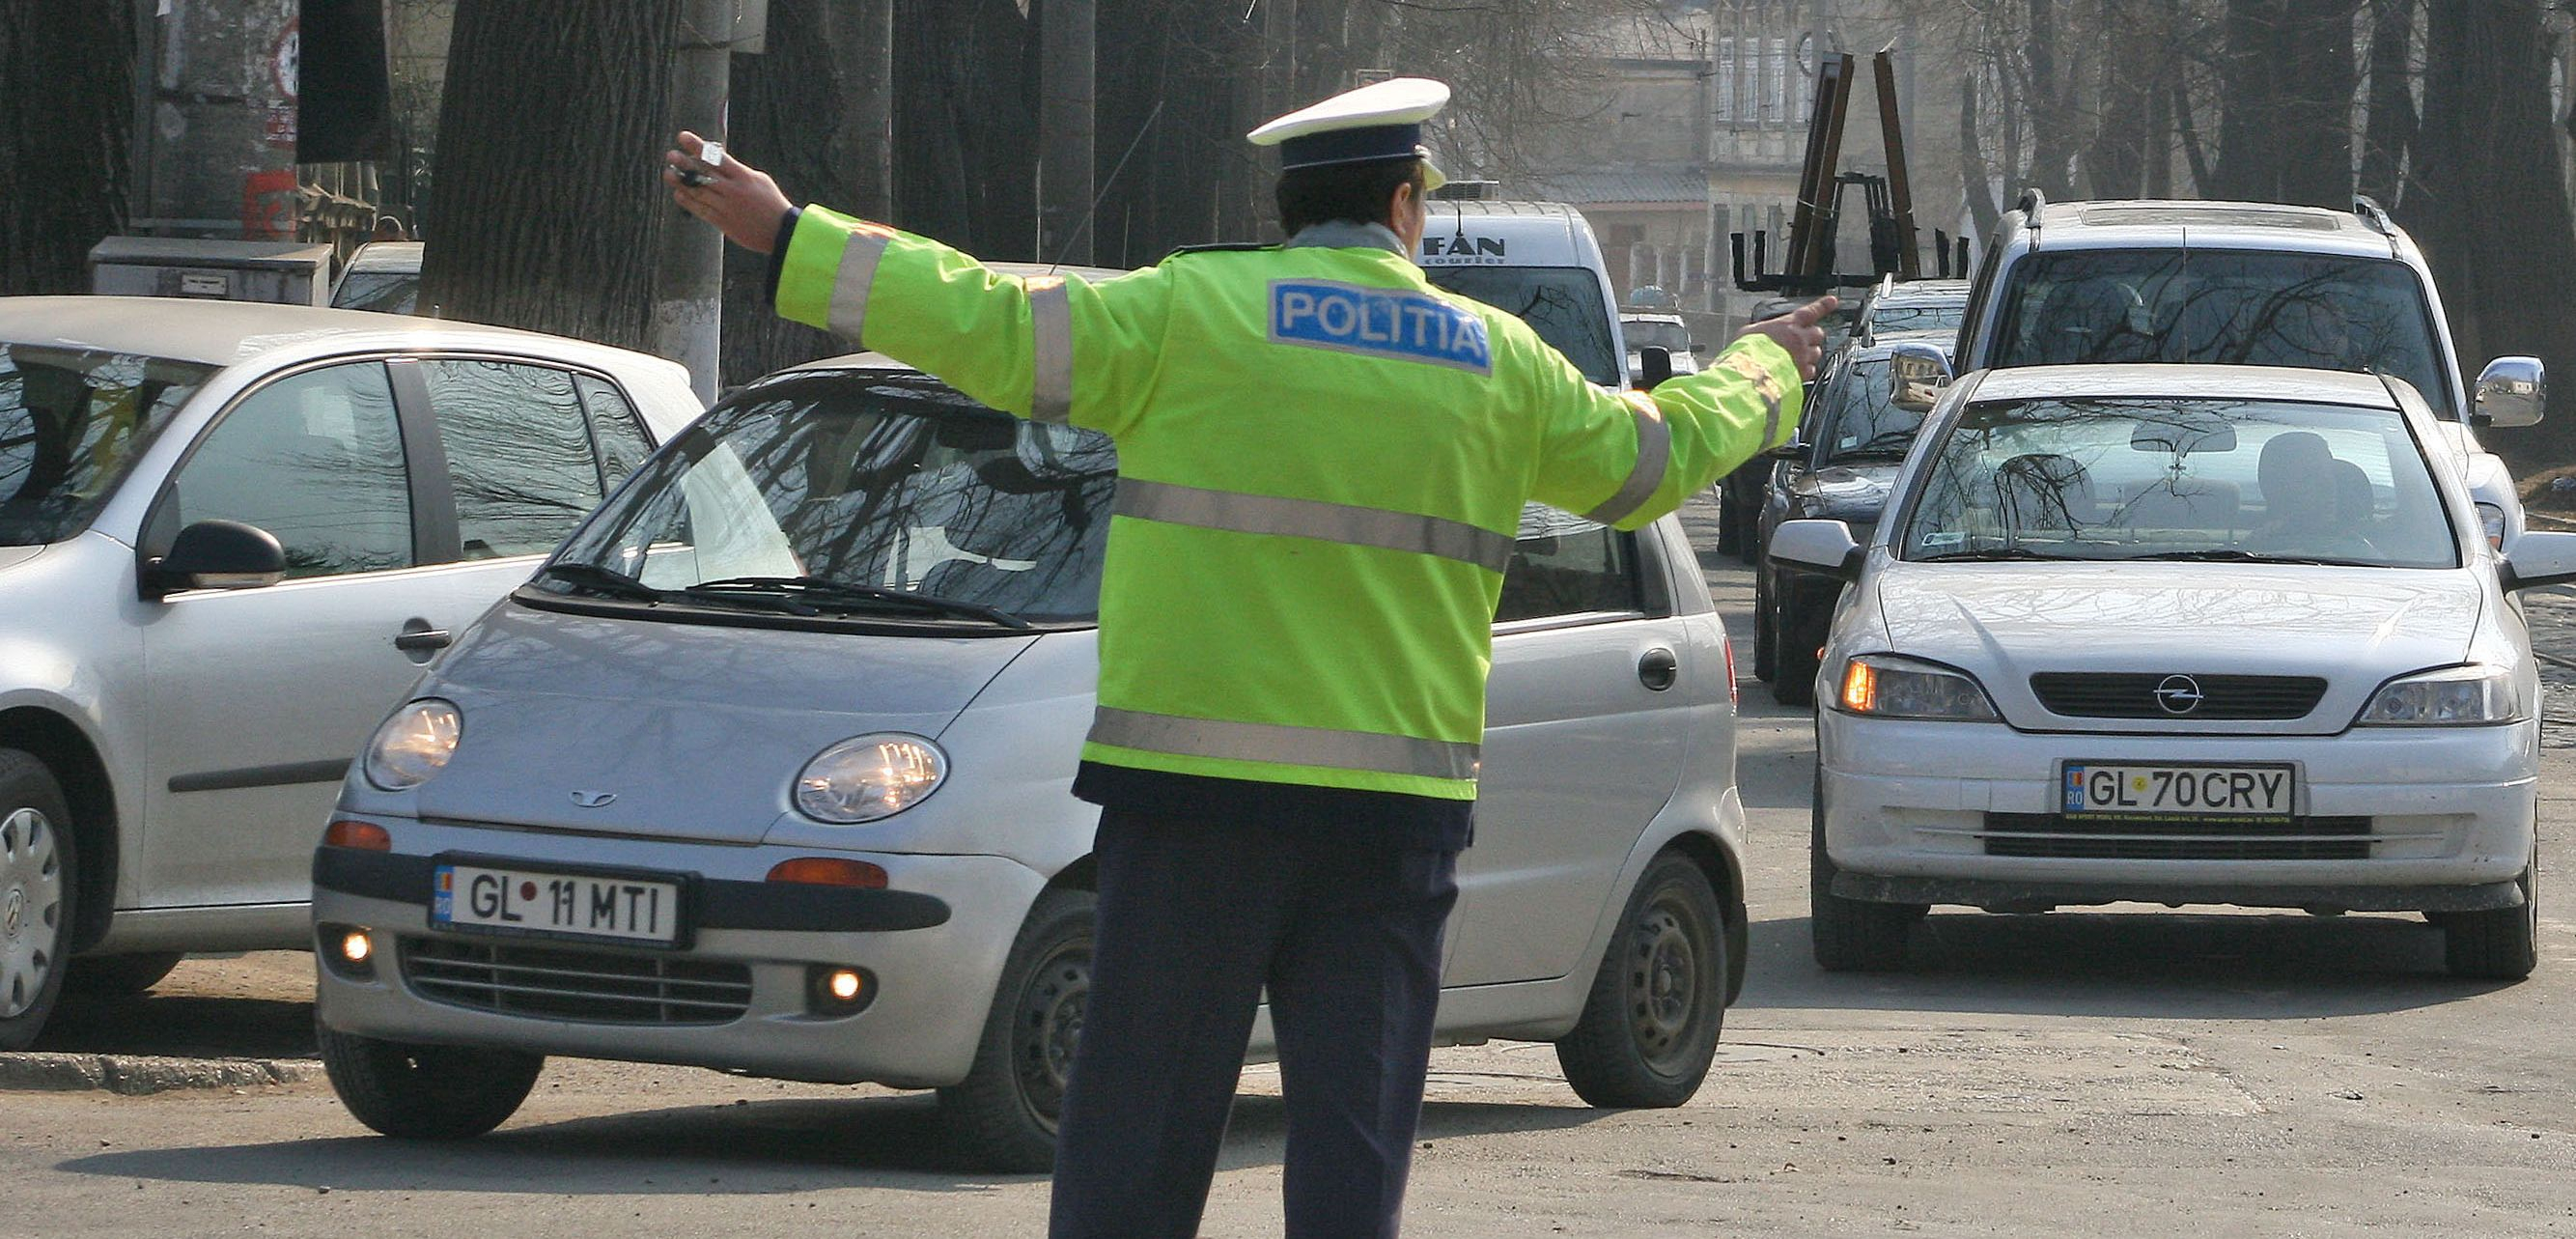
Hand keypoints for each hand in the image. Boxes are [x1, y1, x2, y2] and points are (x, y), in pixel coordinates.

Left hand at [664, 131, 794, 252]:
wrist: (781, 232)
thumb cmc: (771, 203)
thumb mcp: (759, 180)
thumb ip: (738, 171)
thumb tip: (718, 160)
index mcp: (744, 177)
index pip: (716, 158)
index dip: (697, 147)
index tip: (682, 137)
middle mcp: (733, 191)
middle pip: (703, 174)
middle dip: (685, 164)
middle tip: (671, 155)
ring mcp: (727, 207)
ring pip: (698, 193)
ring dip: (681, 183)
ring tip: (668, 174)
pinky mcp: (724, 223)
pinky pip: (701, 210)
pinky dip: (688, 202)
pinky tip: (679, 194)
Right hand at [1735, 296, 1838, 381]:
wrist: (1753, 372)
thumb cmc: (1747, 350)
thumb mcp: (1748, 332)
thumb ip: (1759, 331)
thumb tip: (1754, 334)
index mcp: (1788, 324)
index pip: (1811, 311)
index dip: (1823, 305)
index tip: (1832, 301)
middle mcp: (1800, 338)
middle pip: (1818, 333)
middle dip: (1812, 337)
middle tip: (1802, 341)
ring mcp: (1803, 356)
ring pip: (1817, 353)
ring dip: (1809, 355)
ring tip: (1795, 359)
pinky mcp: (1803, 373)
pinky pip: (1811, 371)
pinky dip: (1805, 371)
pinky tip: (1794, 373)